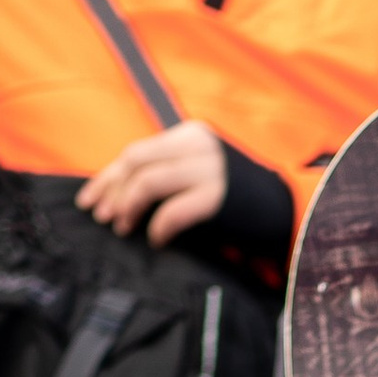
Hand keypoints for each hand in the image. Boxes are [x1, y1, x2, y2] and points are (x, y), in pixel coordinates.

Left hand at [77, 120, 228, 245]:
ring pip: (147, 182)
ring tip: (123, 229)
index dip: (107, 177)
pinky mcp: (216, 198)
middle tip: (102, 218)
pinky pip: (171, 212)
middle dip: (111, 192)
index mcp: (190, 135)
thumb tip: (119, 190)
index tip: (89, 200)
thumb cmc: (238, 199)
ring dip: (128, 208)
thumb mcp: (201, 171)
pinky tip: (156, 240)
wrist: (288, 212)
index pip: (136, 152)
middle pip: (135, 162)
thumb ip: (168, 171)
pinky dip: (158, 228)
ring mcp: (208, 170)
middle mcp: (198, 146)